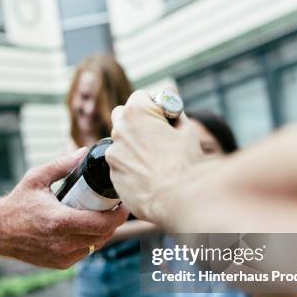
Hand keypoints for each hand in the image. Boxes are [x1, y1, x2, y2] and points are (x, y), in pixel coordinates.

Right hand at [0, 148, 128, 268]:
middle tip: (115, 207)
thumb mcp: (36, 178)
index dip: (118, 215)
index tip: (123, 204)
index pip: (101, 223)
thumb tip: (84, 152)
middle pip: (103, 235)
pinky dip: (89, 241)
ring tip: (101, 215)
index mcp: (58, 221)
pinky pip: (85, 252)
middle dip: (113, 221)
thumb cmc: (18, 202)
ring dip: (102, 232)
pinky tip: (85, 228)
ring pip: (96, 245)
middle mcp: (61, 243)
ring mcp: (61, 256)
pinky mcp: (59, 264)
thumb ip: (62, 165)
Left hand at [106, 90, 201, 223]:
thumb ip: (173, 110)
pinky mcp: (111, 173)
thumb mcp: (185, 129)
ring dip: (133, 144)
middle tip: (156, 136)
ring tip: (155, 160)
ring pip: (121, 141)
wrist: (174, 199)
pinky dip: (130, 165)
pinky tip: (148, 175)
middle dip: (137, 121)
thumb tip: (169, 97)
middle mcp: (119, 129)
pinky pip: (120, 162)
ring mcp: (113, 152)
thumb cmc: (183, 163)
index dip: (154, 107)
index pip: (140, 97)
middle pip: (123, 115)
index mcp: (137, 112)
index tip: (164, 119)